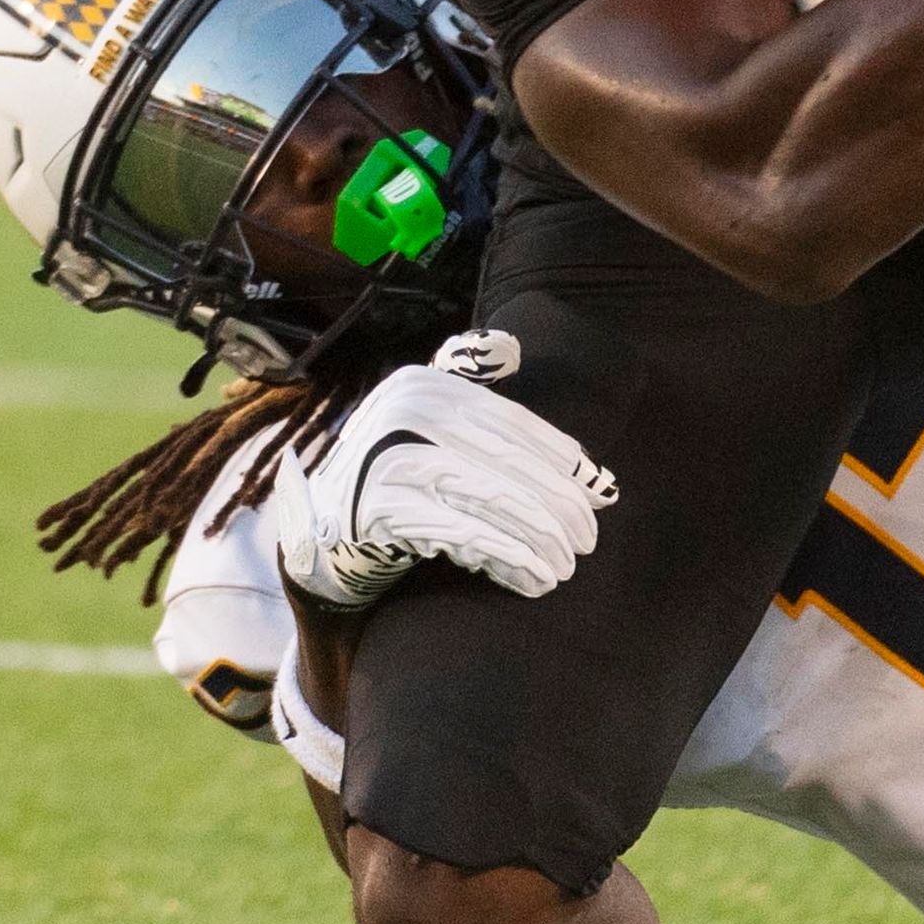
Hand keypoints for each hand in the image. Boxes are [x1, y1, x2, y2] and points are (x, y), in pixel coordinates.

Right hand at [273, 333, 617, 605]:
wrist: (322, 535)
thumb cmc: (393, 477)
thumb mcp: (424, 418)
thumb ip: (467, 383)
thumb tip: (512, 346)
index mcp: (424, 385)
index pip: (511, 423)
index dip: (561, 459)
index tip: (601, 490)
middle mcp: (404, 412)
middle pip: (507, 463)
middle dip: (558, 504)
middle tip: (589, 538)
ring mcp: (388, 460)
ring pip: (492, 500)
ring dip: (539, 538)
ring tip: (566, 565)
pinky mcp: (380, 510)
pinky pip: (464, 534)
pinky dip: (507, 557)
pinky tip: (534, 577)